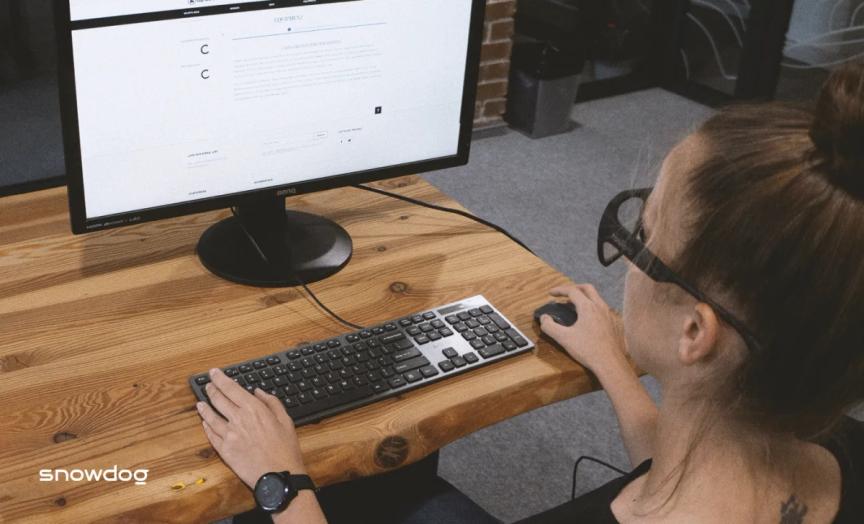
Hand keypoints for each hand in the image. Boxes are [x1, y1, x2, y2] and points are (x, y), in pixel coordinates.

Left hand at [196, 368, 307, 488]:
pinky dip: (206, 426)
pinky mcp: (224, 450)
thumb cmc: (285, 448)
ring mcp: (229, 435)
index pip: (231, 388)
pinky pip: (211, 435)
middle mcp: (238, 419)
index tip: (214, 373)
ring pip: (210, 417)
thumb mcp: (285, 420)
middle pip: (218, 400)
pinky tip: (204, 423)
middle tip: (208, 385)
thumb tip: (258, 392)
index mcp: (253, 409)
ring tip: (200, 403)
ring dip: (204, 408)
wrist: (278, 474)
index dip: (220, 379)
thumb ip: (271, 402)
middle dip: (211, 390)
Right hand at [540, 284, 627, 376]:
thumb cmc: (588, 350)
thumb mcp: (563, 338)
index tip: (551, 293)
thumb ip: (549, 327)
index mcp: (588, 307)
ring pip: (596, 298)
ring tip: (574, 307)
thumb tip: (544, 319)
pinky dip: (592, 308)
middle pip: (587, 288)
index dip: (559, 290)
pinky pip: (602, 309)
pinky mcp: (614, 324)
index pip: (572, 291)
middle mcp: (600, 307)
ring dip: (584, 298)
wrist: (610, 364)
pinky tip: (588, 320)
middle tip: (564, 294)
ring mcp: (609, 315)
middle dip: (574, 288)